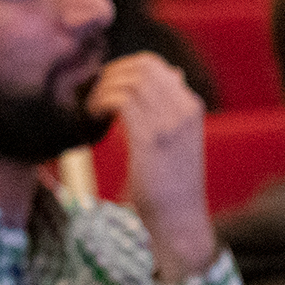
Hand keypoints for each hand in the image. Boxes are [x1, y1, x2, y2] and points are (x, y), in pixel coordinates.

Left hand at [87, 53, 214, 283]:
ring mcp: (171, 124)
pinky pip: (122, 102)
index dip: (122, 67)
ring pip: (130, 81)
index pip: (154, 64)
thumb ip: (174, 106)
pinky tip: (94, 116)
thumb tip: (173, 71)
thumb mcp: (179, 138)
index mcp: (192, 106)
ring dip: (103, 89)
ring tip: (93, 108)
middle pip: (140, 67)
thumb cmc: (172, 183)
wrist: (178, 220)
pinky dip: (102, 102)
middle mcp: (185, 110)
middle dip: (109, 74)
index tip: (105, 83)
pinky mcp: (152, 139)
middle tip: (93, 94)